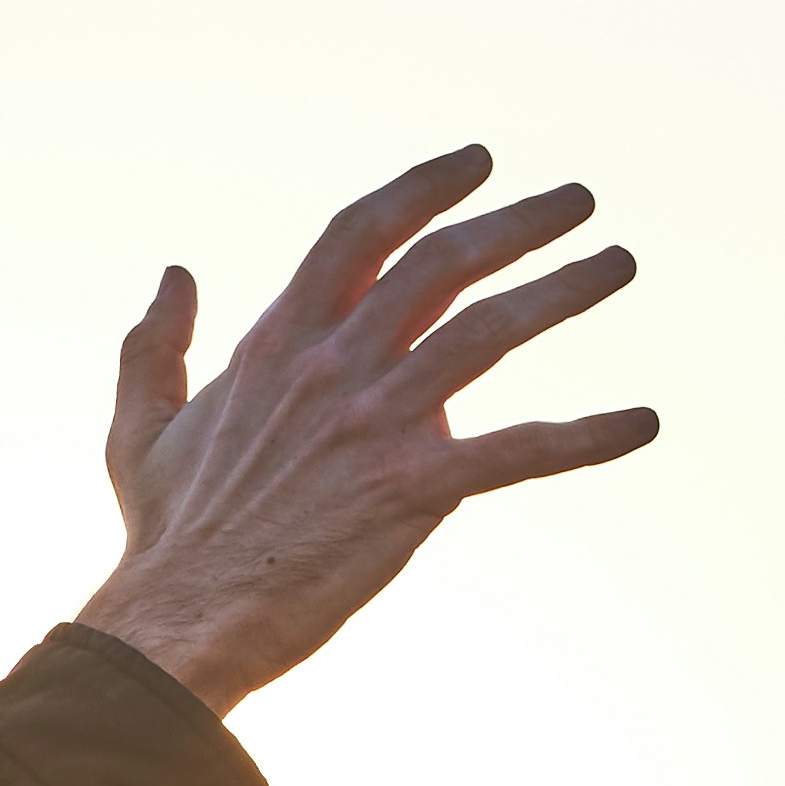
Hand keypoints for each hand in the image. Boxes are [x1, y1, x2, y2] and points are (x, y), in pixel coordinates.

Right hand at [78, 145, 653, 714]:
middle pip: (442, 264)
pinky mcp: (414, 490)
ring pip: (488, 332)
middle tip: (578, 201)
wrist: (180, 622)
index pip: (360, 236)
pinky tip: (643, 422)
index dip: (422, 189)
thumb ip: (156, 346)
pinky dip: (588, 435)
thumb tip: (174, 274)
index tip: (478, 162)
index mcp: (278, 343)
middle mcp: (333, 366)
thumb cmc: (166, 537)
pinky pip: (519, 450)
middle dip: (517, 223)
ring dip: (563, 291)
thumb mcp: (141, 429)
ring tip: (618, 266)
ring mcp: (376, 424)